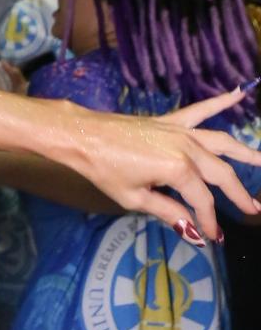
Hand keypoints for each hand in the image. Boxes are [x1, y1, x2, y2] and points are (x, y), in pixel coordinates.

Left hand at [61, 92, 260, 241]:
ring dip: (245, 153)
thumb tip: (193, 232)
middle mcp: (187, 147)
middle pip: (221, 174)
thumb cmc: (105, 170)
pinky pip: (202, 110)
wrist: (85, 137)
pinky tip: (239, 93)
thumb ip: (168, 212)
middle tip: (254, 209)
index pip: (202, 200)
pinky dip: (221, 101)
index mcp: (178, 169)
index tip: (213, 236)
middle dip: (238, 194)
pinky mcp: (172, 120)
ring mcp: (181, 131)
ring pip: (222, 142)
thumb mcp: (135, 198)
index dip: (209, 220)